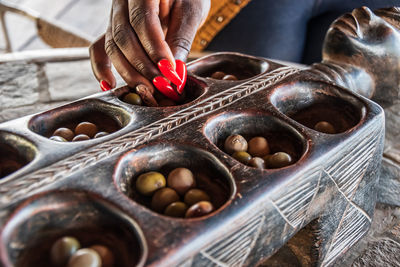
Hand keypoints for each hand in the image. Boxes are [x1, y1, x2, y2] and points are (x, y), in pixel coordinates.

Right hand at [89, 0, 209, 93]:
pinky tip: (110, 84)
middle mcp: (122, 1)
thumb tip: (173, 72)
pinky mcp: (112, 29)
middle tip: (161, 84)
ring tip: (147, 89)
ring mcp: (114, 15)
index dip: (155, 49)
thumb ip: (181, 39)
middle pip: (124, 36)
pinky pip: (99, 48)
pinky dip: (101, 68)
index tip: (169, 70)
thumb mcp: (191, 12)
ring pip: (112, 46)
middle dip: (143, 66)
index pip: (143, 22)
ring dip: (129, 72)